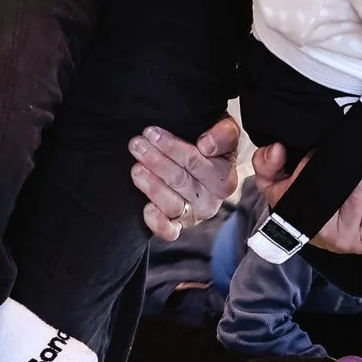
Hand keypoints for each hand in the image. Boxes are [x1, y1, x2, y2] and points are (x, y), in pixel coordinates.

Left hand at [131, 115, 240, 240]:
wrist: (204, 163)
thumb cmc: (211, 143)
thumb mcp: (224, 130)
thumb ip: (224, 133)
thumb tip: (206, 145)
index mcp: (225, 177)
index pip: (196, 162)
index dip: (172, 147)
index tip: (152, 132)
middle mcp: (212, 200)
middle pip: (180, 180)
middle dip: (155, 160)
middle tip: (136, 144)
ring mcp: (195, 214)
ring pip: (172, 203)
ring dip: (152, 185)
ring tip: (136, 168)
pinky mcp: (179, 226)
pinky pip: (169, 231)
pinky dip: (158, 222)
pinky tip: (147, 208)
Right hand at [252, 139, 361, 255]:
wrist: (314, 229)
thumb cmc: (296, 200)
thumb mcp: (273, 182)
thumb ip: (266, 164)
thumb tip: (276, 148)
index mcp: (301, 219)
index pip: (306, 190)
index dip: (311, 167)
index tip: (319, 148)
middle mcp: (326, 234)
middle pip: (343, 194)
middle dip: (358, 164)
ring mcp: (350, 239)